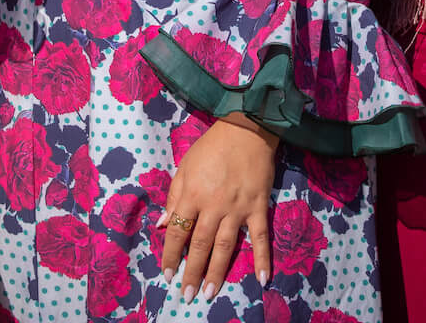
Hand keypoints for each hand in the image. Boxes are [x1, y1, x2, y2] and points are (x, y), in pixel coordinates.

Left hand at [158, 115, 276, 301]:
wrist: (246, 129)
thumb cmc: (211, 147)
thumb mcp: (185, 166)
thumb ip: (174, 196)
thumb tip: (162, 225)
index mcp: (192, 195)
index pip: (178, 231)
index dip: (171, 254)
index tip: (167, 274)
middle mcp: (214, 205)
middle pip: (200, 245)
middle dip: (192, 272)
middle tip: (186, 295)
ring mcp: (238, 208)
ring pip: (226, 246)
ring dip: (217, 272)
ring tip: (210, 293)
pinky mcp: (258, 207)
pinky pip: (261, 237)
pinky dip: (262, 258)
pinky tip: (262, 279)